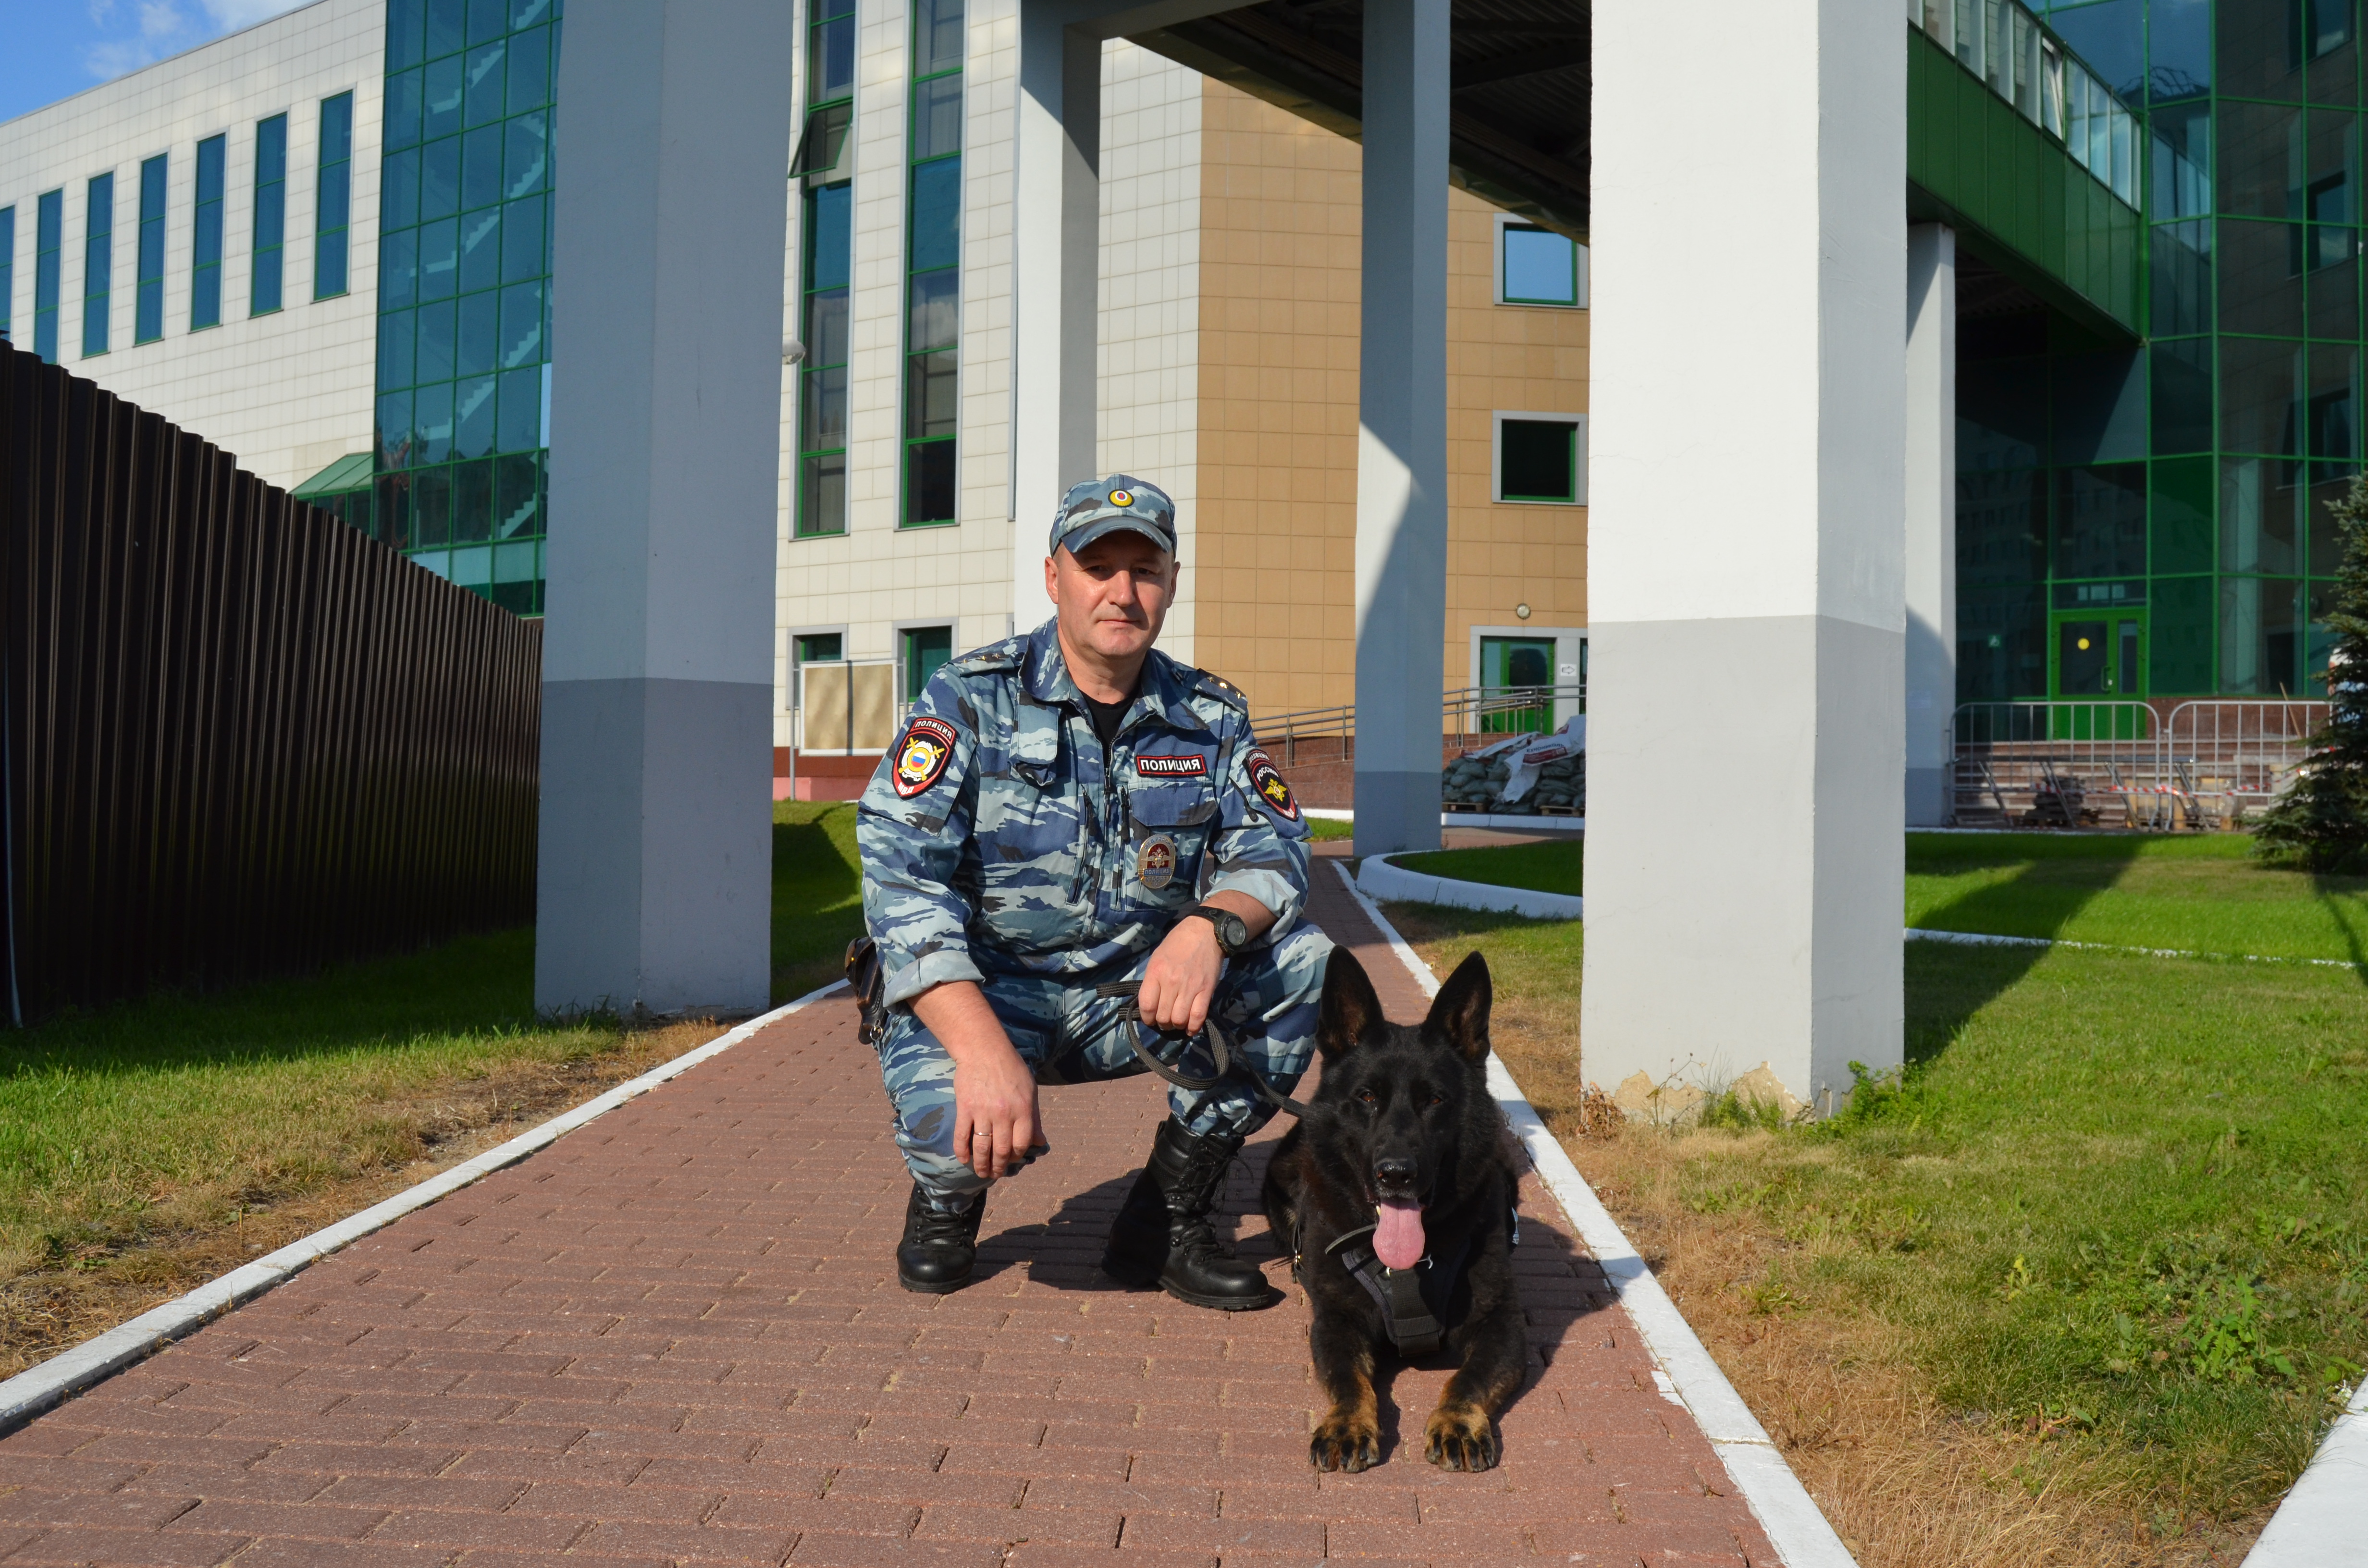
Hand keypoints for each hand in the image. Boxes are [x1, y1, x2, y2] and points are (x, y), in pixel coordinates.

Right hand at [951, 1042, 1044, 1180]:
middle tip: (996, 1173)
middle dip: (999, 1166)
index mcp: (1023, 1110)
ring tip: (981, 1172)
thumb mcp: (1030, 1091)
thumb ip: (1035, 1118)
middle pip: (1001, 1150)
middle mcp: (1004, 1114)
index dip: (1017, 1156)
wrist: (983, 1049)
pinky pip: (962, 1136)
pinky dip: (962, 1151)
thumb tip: (1040, 1142)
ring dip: (981, 1165)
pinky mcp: (965, 1108)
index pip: (1022, 1144)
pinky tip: (964, 1160)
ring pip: (982, 1148)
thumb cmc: (1011, 1068)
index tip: (1013, 1159)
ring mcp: (983, 1112)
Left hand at [1137, 916, 1221, 1034]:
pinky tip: (1190, 1027)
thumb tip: (1149, 1003)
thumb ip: (1152, 980)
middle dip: (1162, 1023)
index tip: (1150, 1019)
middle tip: (1165, 1019)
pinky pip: (1198, 1017)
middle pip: (1162, 1016)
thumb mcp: (1157, 957)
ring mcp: (1190, 987)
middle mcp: (1171, 981)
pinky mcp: (1206, 991)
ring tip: (1177, 1021)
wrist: (1205, 932)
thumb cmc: (1178, 943)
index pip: (1146, 1005)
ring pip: (1179, 1020)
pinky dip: (1193, 1027)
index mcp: (1156, 972)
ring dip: (1176, 1025)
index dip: (1147, 1018)